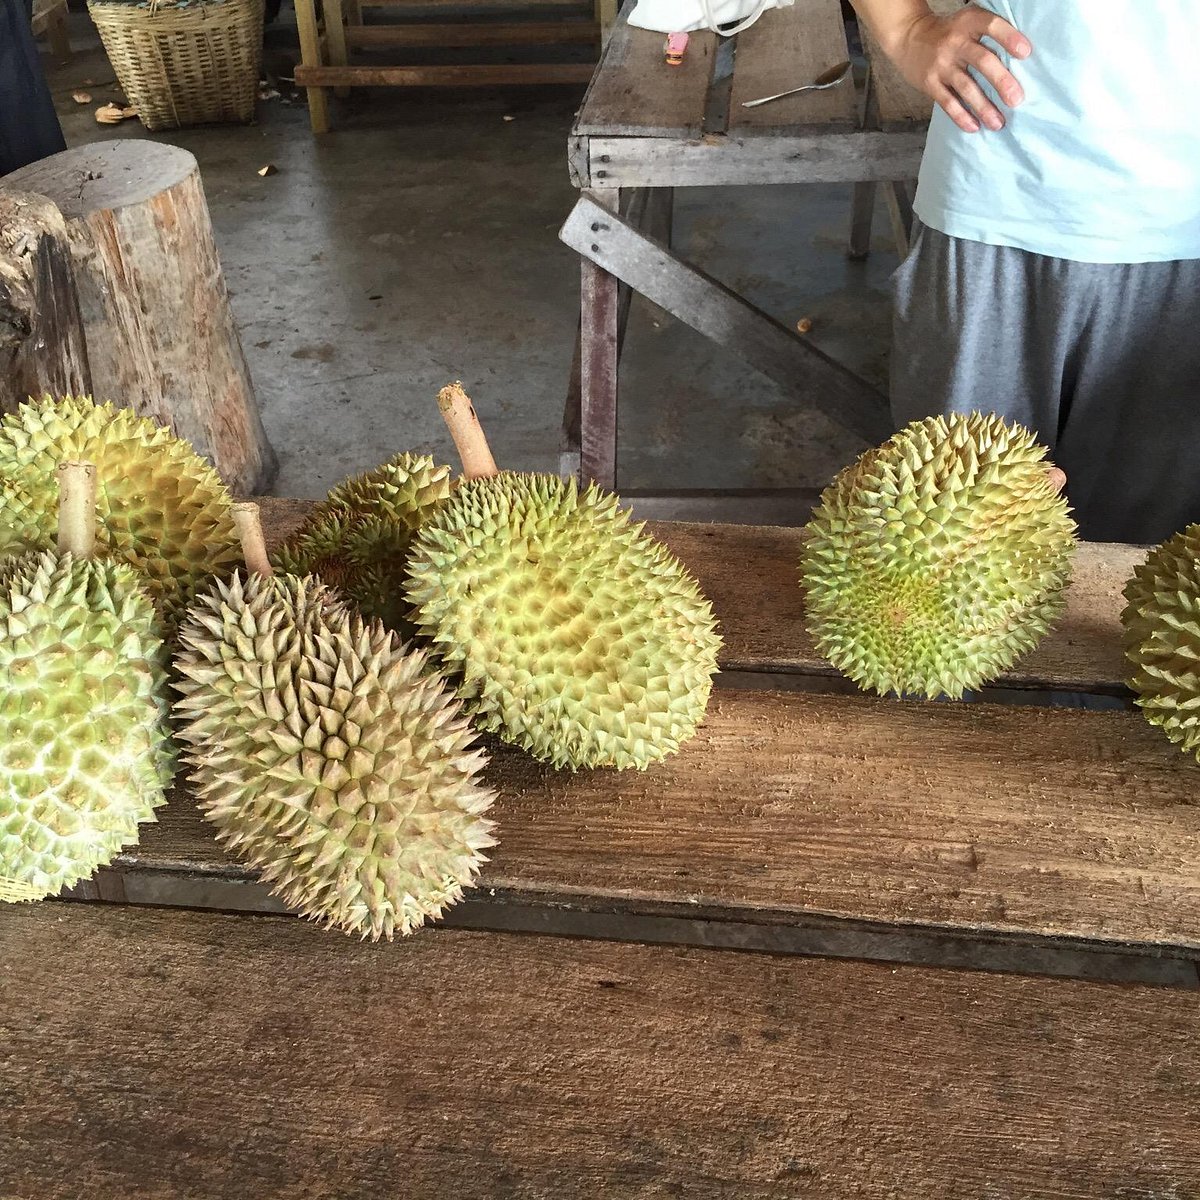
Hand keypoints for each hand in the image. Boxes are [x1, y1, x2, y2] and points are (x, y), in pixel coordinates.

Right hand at [886, 6, 1031, 132]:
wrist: (909, 37)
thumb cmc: (949, 32)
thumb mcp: (967, 19)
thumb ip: (988, 30)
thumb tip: (1019, 54)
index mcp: (968, 21)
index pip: (992, 26)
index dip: (1009, 38)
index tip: (1026, 53)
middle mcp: (955, 42)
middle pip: (983, 61)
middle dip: (1001, 82)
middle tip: (1017, 100)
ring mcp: (941, 65)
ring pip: (966, 87)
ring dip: (984, 107)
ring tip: (998, 123)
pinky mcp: (929, 83)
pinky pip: (947, 102)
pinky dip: (961, 116)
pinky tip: (974, 127)